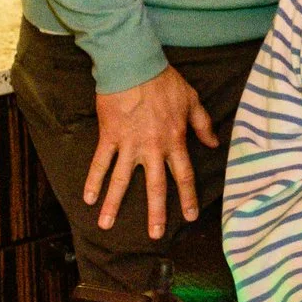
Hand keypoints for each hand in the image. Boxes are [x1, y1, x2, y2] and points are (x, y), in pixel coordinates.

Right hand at [85, 66, 216, 238]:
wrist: (134, 66)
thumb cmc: (164, 81)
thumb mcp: (192, 100)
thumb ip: (203, 124)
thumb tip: (214, 143)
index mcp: (175, 140)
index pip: (184, 175)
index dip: (188, 197)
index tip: (191, 216)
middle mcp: (152, 148)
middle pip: (155, 187)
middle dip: (156, 213)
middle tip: (154, 236)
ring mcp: (129, 144)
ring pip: (122, 180)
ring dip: (114, 204)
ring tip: (106, 226)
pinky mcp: (109, 136)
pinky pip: (100, 162)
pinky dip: (93, 180)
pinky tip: (87, 198)